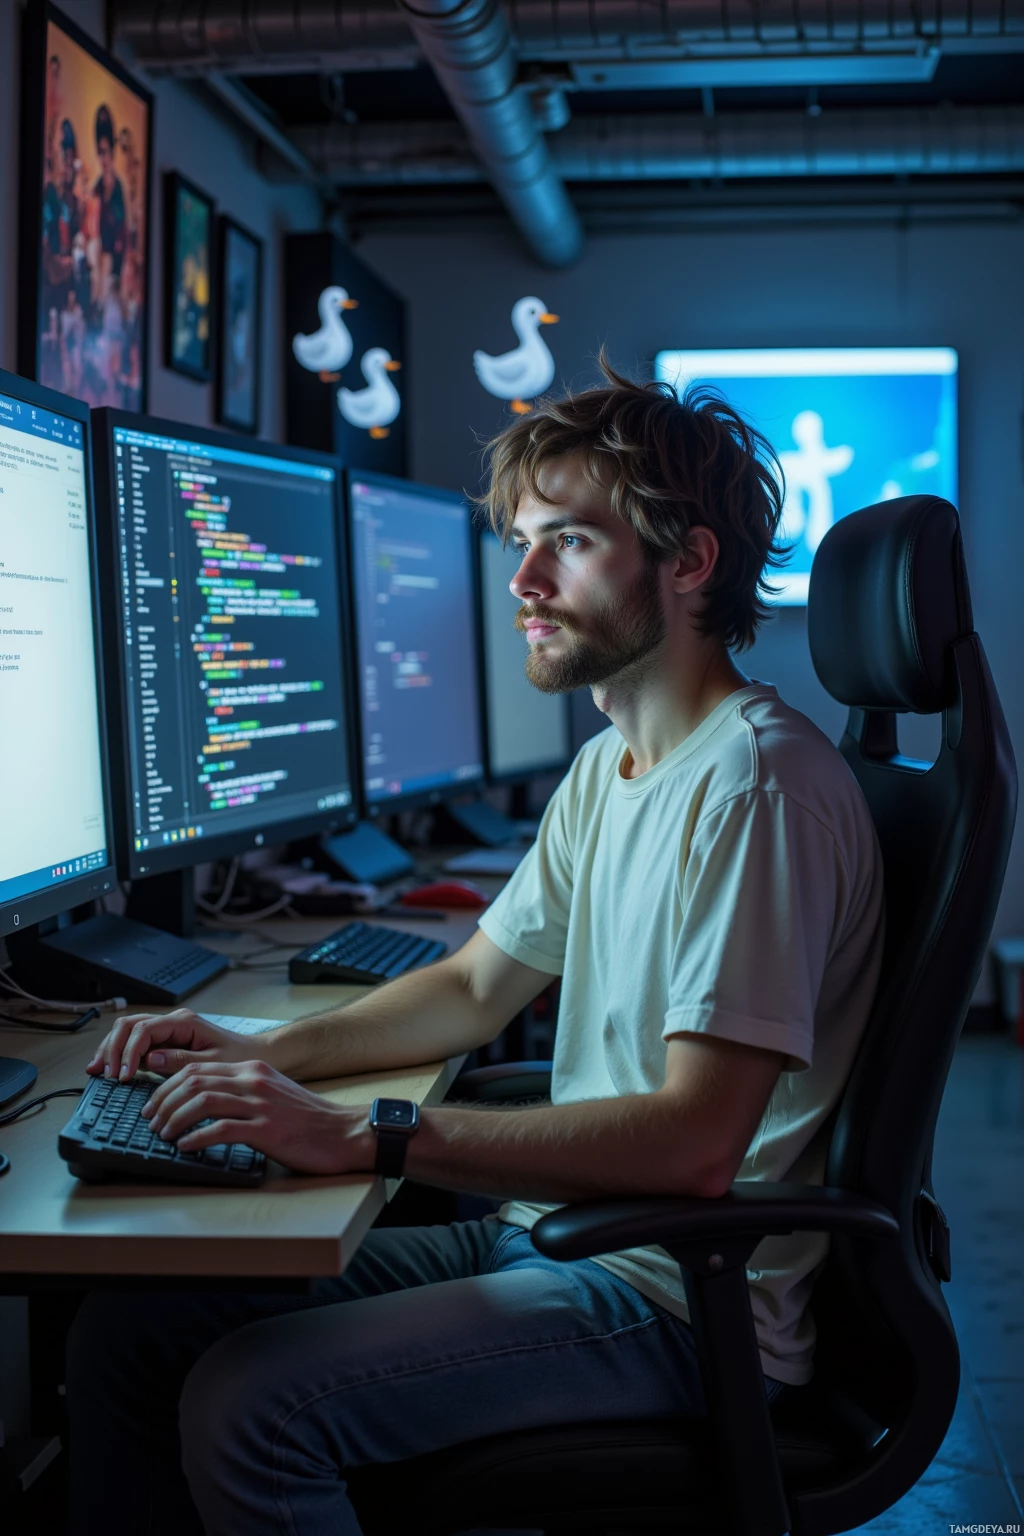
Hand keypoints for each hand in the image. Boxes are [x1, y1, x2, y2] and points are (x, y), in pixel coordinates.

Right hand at [87, 1008, 260, 1081]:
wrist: (254, 1055)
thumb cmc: (238, 1058)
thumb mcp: (212, 1064)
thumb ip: (180, 1061)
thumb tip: (149, 1061)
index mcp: (184, 1022)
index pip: (144, 1029)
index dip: (128, 1052)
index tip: (123, 1076)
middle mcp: (173, 1022)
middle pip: (129, 1025)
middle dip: (111, 1048)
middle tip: (103, 1073)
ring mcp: (167, 1030)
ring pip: (128, 1031)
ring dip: (111, 1049)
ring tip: (98, 1071)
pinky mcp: (165, 1042)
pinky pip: (136, 1043)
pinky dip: (120, 1054)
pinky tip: (110, 1070)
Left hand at [141, 1059, 373, 1175]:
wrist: (345, 1133)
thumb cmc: (309, 1120)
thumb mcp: (274, 1094)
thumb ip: (243, 1093)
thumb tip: (207, 1103)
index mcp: (253, 1070)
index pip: (199, 1069)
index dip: (169, 1086)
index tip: (155, 1104)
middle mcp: (254, 1081)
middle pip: (194, 1081)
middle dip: (164, 1101)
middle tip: (150, 1120)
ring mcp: (260, 1105)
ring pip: (202, 1102)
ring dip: (175, 1119)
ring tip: (163, 1135)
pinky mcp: (266, 1130)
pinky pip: (222, 1130)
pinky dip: (197, 1138)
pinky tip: (186, 1147)